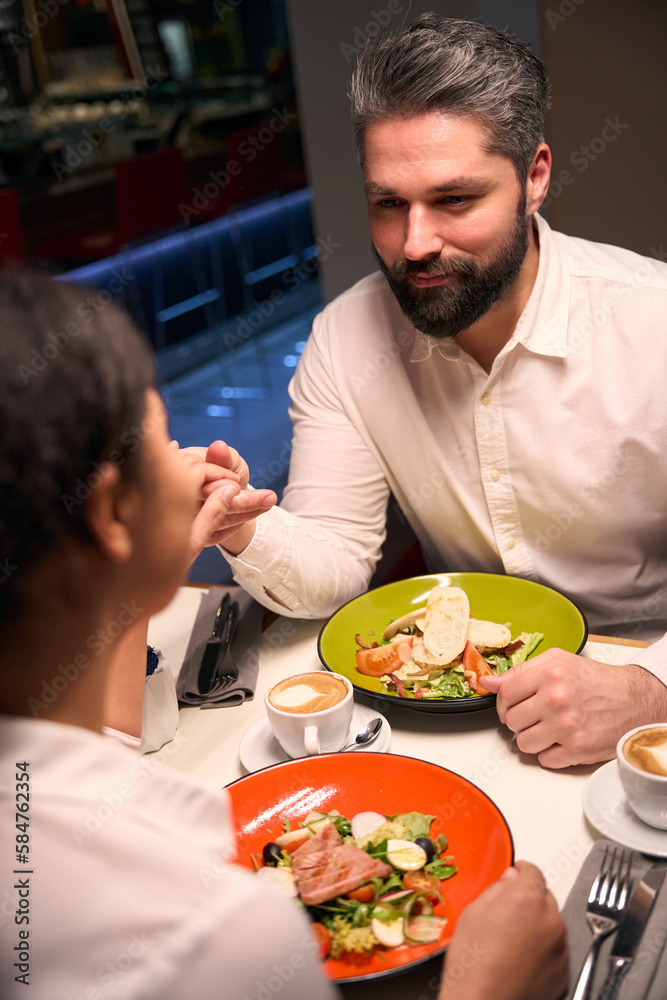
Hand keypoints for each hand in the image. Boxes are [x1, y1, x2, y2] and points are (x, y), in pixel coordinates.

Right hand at [175, 442, 276, 560]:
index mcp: (176, 467)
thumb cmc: (227, 470)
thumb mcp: (229, 459)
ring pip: (212, 521)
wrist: (227, 494)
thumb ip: (224, 456)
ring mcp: (178, 518)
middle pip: (205, 502)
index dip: (221, 481)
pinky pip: (214, 536)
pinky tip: (255, 514)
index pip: (197, 478)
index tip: (239, 481)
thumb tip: (218, 448)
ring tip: (270, 501)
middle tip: (270, 497)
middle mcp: (172, 493)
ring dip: (245, 513)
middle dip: (240, 501)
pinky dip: (237, 526)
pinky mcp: (190, 536)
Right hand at [438, 861, 567, 999]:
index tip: (516, 874)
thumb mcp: (473, 912)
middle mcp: (549, 919)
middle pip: (544, 896)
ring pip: (551, 922)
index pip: (533, 871)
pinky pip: (556, 948)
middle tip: (508, 913)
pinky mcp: (563, 969)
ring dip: (538, 924)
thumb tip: (510, 879)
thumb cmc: (473, 963)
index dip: (521, 871)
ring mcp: (559, 946)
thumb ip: (497, 888)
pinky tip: (522, 957)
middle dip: (529, 899)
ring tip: (513, 940)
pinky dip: (543, 948)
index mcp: (526, 898)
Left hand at [482, 648, 666, 767]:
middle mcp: (556, 700)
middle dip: (519, 719)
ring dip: (532, 737)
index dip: (503, 701)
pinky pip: (544, 759)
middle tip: (534, 715)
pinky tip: (561, 739)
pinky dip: (550, 752)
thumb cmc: (596, 680)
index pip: (504, 693)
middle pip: (511, 721)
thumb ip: (519, 671)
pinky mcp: (577, 750)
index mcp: (549, 674)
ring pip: (523, 743)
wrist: (633, 700)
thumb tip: (488, 682)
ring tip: (548, 727)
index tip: (511, 704)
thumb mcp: (558, 661)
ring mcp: (566, 727)